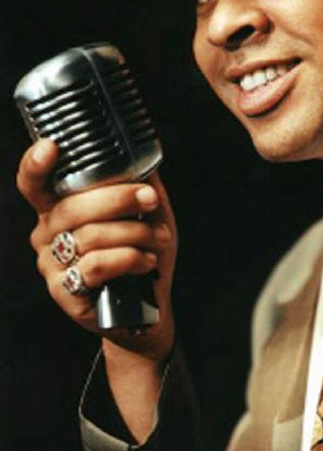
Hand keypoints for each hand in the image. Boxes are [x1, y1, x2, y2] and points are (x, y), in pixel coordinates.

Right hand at [17, 138, 176, 361]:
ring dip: (135, 233)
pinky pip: (95, 265)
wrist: (148, 305)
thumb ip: (139, 181)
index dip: (36, 164)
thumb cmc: (142, 252)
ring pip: (89, 235)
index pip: (34, 182)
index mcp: (59, 206)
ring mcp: (51, 263)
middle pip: (73, 205)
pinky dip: (129, 258)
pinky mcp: (64, 291)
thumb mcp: (145, 211)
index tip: (51, 146)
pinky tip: (145, 261)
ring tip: (158, 238)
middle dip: (120, 198)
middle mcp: (47, 232)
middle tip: (149, 200)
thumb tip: (143, 152)